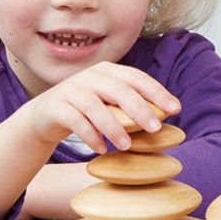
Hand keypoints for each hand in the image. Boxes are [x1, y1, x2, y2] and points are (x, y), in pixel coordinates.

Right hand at [21, 62, 180, 153]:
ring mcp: (71, 89)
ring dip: (114, 128)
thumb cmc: (87, 109)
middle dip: (140, 110)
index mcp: (109, 70)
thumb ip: (131, 103)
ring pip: (96, 107)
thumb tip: (164, 118)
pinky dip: (90, 136)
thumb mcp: (109, 101)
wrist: (44, 115)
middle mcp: (90, 76)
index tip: (175, 109)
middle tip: (156, 129)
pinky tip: (101, 149)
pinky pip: (75, 121)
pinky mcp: (56, 106)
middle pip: (119, 90)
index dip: (157, 92)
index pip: (137, 78)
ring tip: (127, 146)